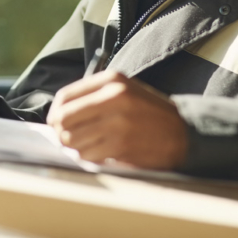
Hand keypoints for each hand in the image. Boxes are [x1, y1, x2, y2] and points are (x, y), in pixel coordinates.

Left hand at [47, 71, 187, 169]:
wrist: (182, 133)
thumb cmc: (148, 112)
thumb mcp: (124, 90)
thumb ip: (93, 95)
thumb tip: (58, 114)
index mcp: (111, 80)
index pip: (65, 96)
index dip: (55, 113)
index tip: (56, 122)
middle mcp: (113, 97)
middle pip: (63, 118)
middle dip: (61, 132)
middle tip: (67, 138)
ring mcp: (117, 122)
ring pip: (72, 140)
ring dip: (75, 147)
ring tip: (88, 146)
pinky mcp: (120, 145)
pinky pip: (87, 154)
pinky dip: (88, 157)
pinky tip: (100, 153)